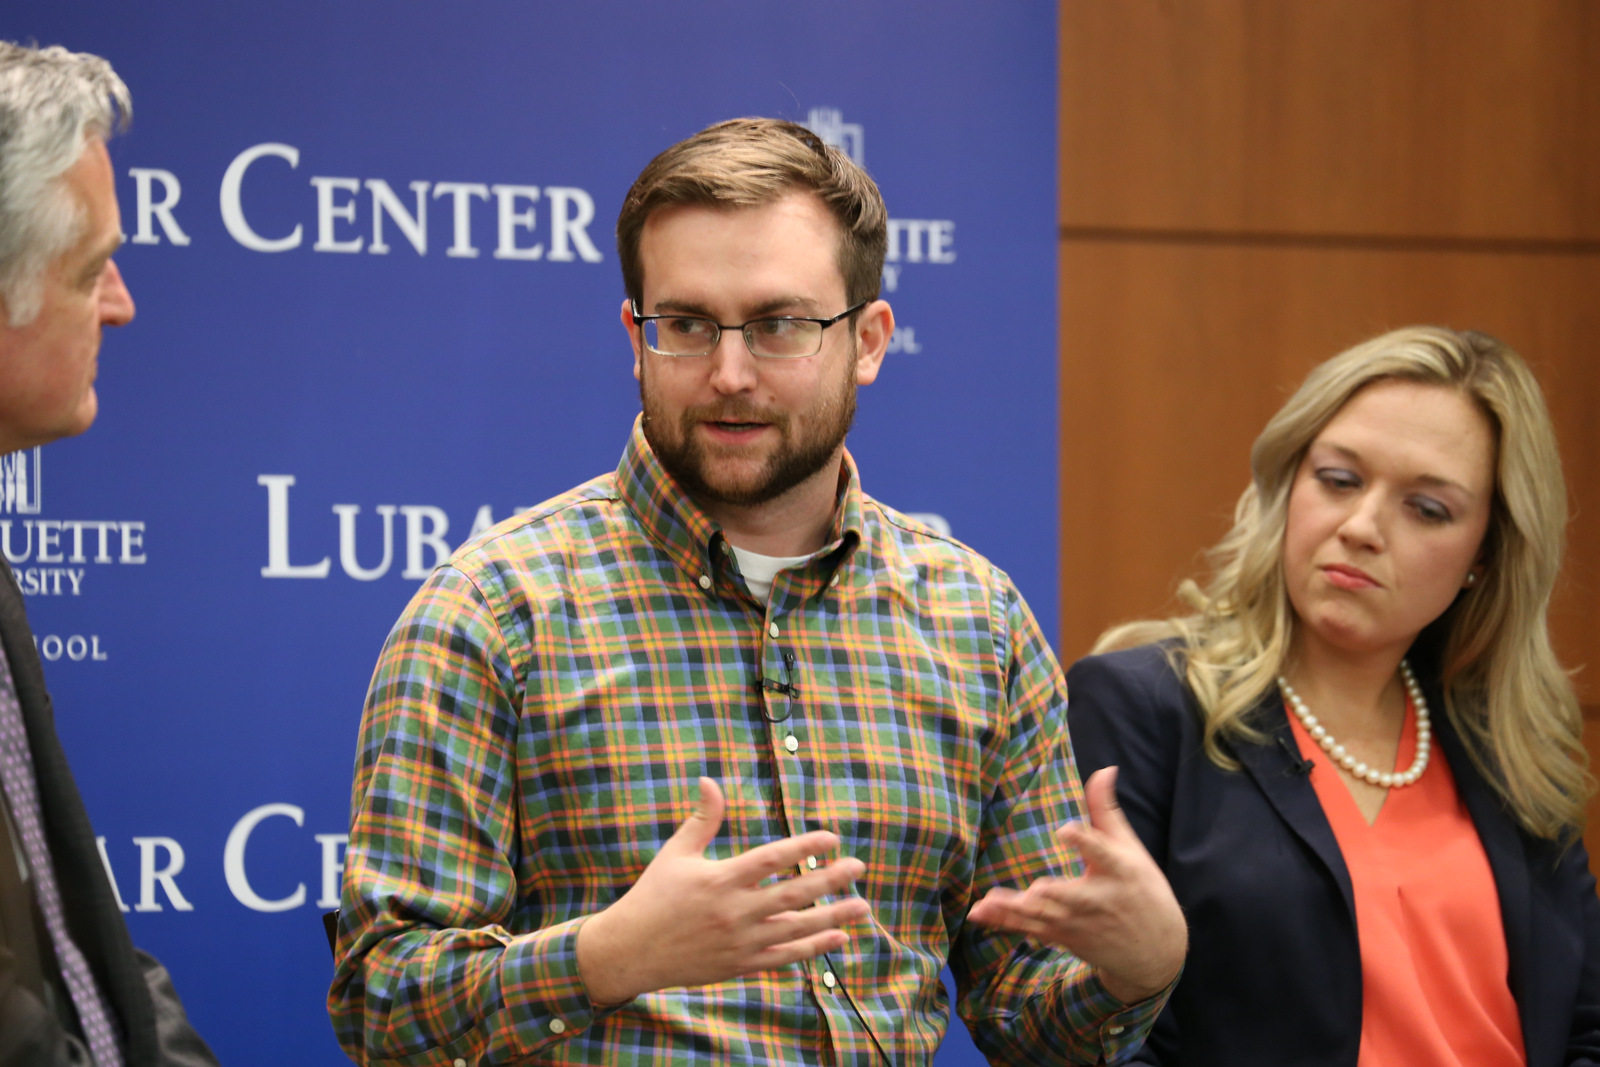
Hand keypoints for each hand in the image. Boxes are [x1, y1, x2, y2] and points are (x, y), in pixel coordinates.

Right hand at [576, 777, 870, 1003]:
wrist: (630, 952)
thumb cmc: (653, 896)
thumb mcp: (675, 853)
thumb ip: (701, 819)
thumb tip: (710, 780)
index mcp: (720, 879)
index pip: (772, 859)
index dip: (804, 846)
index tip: (832, 837)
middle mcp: (734, 912)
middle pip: (793, 894)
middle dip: (830, 879)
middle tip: (859, 867)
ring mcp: (740, 942)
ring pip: (796, 929)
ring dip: (833, 917)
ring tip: (863, 905)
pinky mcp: (741, 965)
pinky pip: (785, 957)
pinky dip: (814, 948)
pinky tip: (838, 938)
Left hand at [967, 766, 1185, 1003]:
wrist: (1155, 950)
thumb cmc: (1141, 890)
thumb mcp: (1131, 849)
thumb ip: (1106, 810)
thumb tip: (1105, 769)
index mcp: (1117, 870)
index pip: (1102, 853)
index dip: (1085, 841)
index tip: (1067, 831)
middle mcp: (1097, 900)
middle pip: (1070, 896)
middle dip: (1053, 895)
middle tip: (1036, 890)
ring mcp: (1079, 922)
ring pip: (1043, 916)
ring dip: (1015, 911)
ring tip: (989, 902)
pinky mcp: (1064, 937)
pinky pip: (1030, 929)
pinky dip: (1004, 924)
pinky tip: (979, 914)